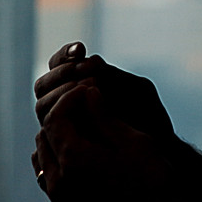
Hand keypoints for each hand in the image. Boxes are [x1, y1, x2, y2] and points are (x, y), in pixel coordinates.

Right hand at [32, 42, 176, 141]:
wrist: (158, 151)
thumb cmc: (148, 118)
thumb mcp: (135, 91)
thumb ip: (111, 76)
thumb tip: (89, 60)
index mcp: (79, 84)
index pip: (58, 64)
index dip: (65, 56)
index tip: (81, 50)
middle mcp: (65, 105)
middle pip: (43, 85)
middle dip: (60, 75)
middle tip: (85, 73)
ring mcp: (63, 127)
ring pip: (42, 107)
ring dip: (59, 95)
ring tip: (86, 91)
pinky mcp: (64, 148)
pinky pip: (49, 133)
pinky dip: (61, 121)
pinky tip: (83, 114)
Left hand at [32, 82, 188, 201]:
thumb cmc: (157, 182)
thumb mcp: (134, 141)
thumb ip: (105, 117)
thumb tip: (88, 92)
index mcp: (74, 160)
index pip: (56, 117)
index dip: (71, 98)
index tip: (90, 90)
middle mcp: (60, 182)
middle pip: (45, 135)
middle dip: (63, 115)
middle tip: (87, 104)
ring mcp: (61, 201)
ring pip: (44, 157)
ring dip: (59, 138)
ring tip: (86, 127)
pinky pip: (50, 178)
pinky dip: (59, 160)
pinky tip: (85, 153)